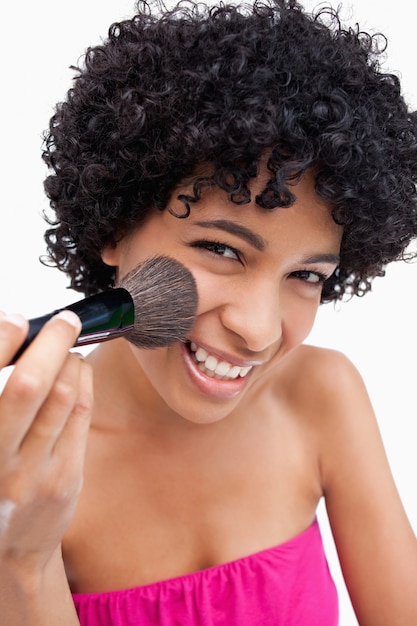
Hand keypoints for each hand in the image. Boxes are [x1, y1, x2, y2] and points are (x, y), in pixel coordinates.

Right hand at [0, 310, 92, 575]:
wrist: (6, 552)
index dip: (2, 340)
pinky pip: (80, 415)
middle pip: (28, 384)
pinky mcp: (64, 478)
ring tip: (70, 345)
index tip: (16, 318)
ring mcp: (31, 472)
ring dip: (71, 359)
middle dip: (51, 342)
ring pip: (62, 396)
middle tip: (65, 320)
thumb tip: (13, 338)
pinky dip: (83, 381)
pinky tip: (79, 369)